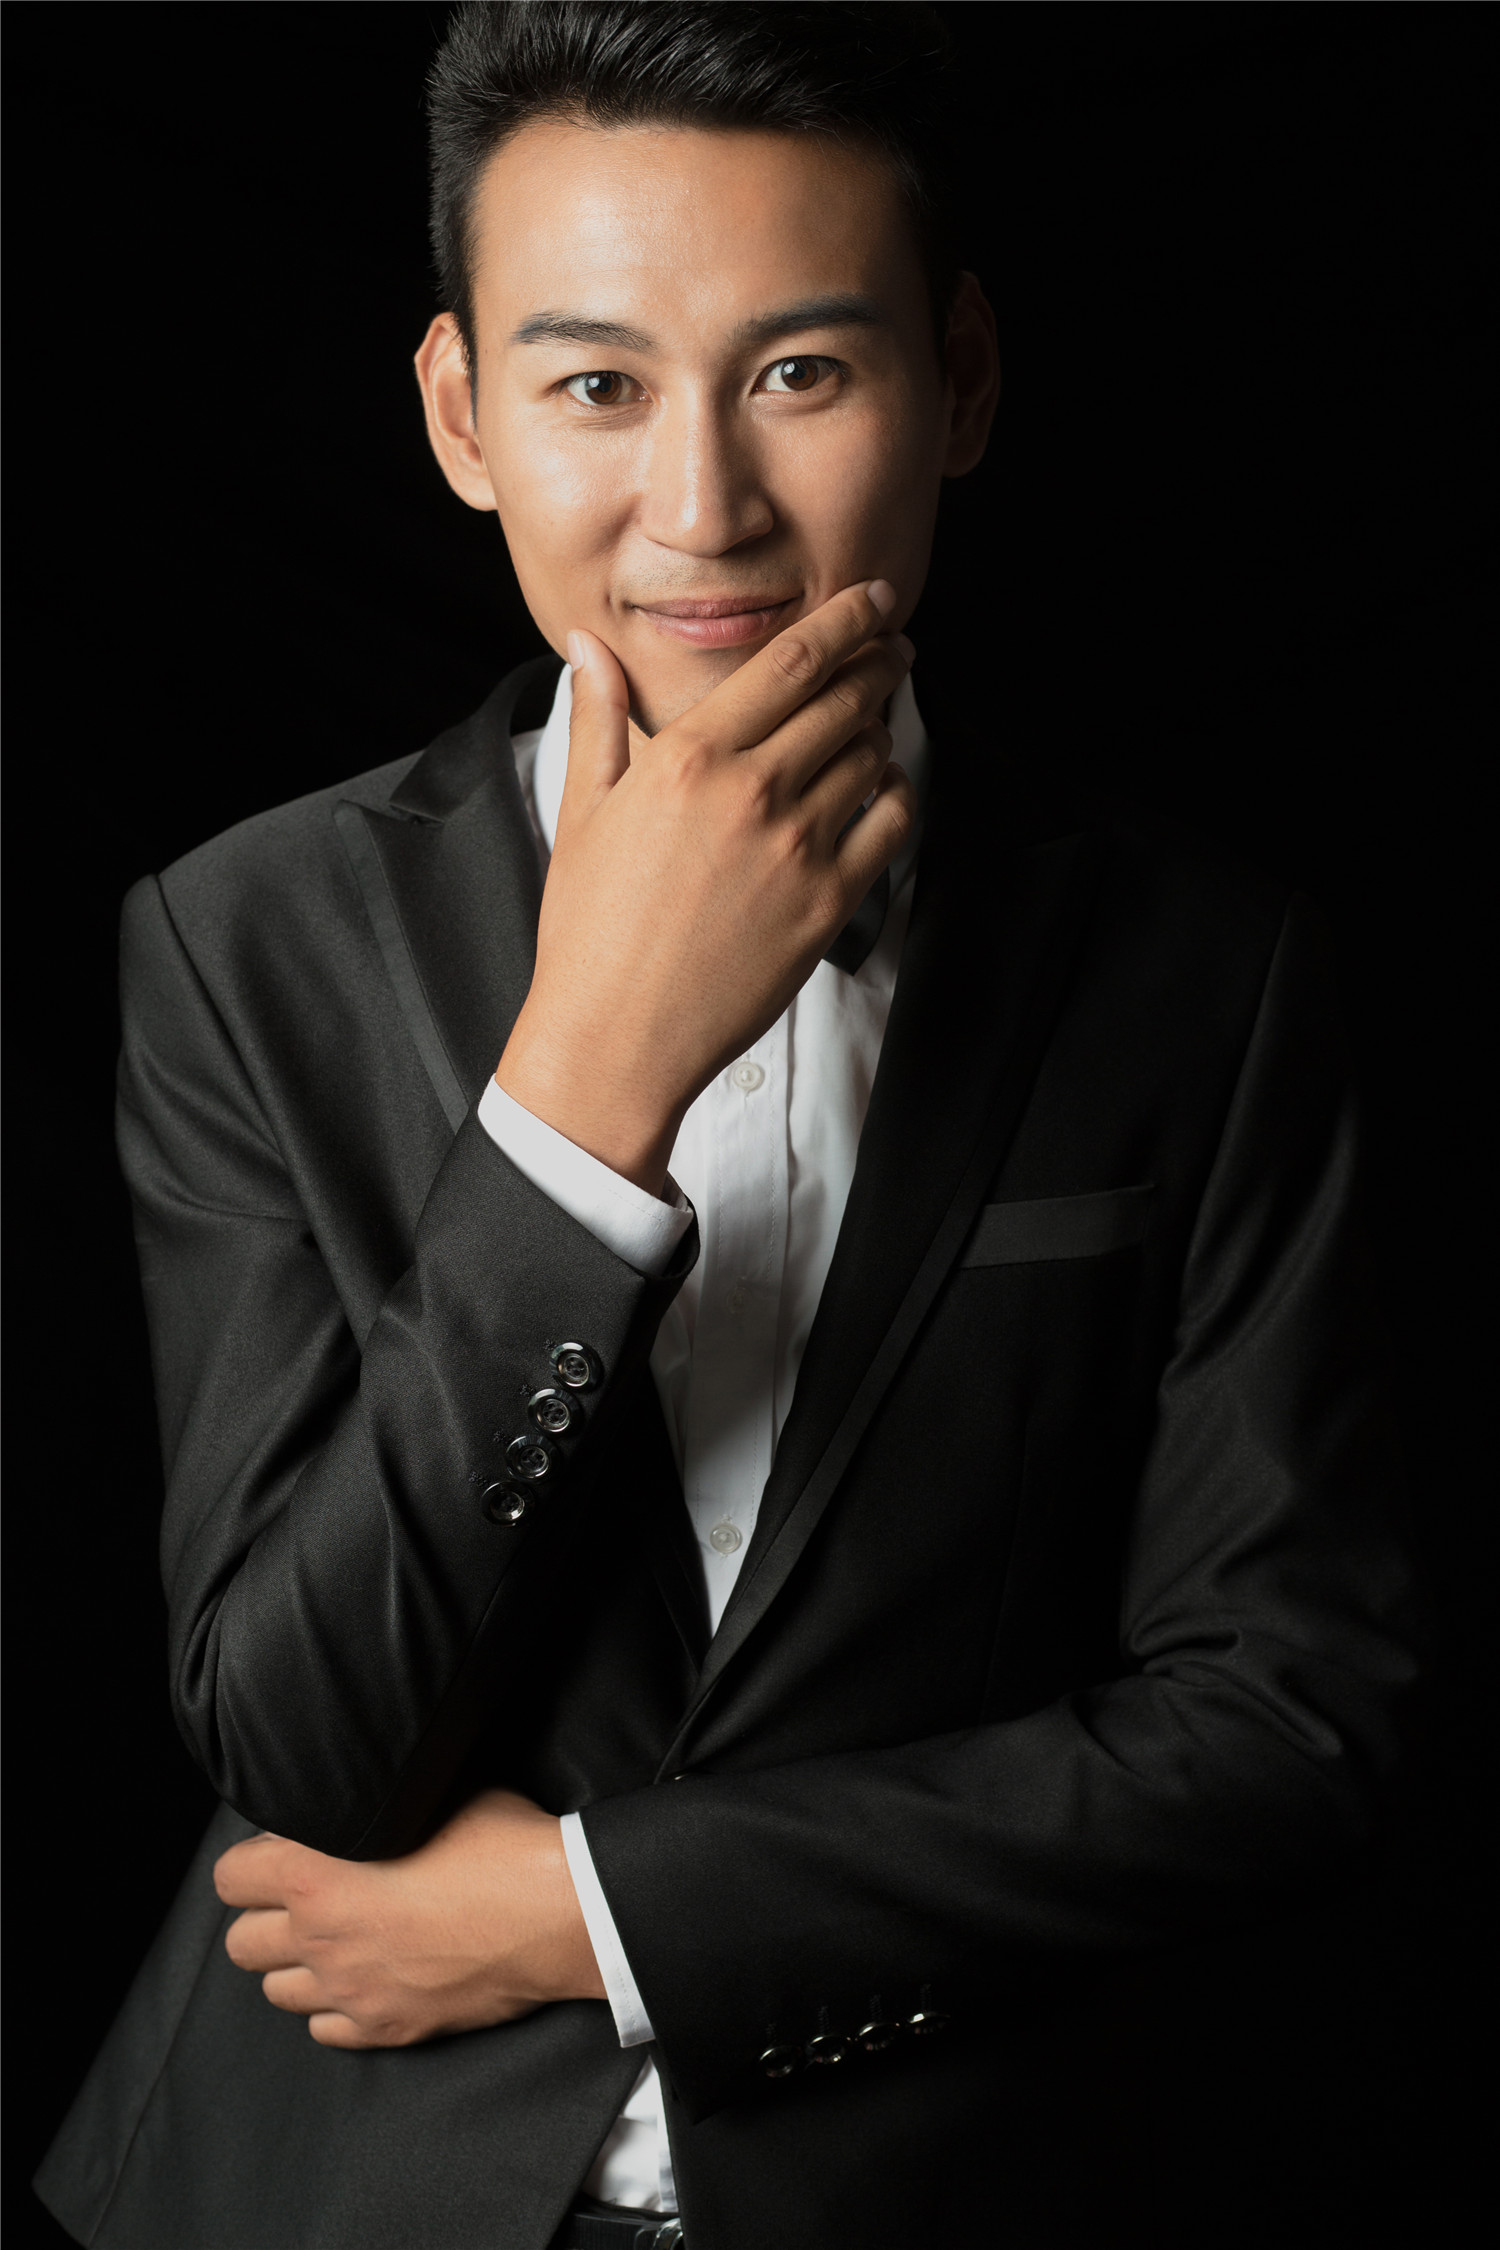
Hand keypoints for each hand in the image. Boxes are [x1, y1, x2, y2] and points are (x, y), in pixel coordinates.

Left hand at [214, 1788, 604, 2048]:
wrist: (556, 1910)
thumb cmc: (500, 1843)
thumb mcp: (429, 1794)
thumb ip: (374, 1803)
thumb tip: (362, 1792)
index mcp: (315, 1874)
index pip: (229, 1878)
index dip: (254, 1861)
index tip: (286, 1852)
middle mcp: (320, 1938)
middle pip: (241, 1943)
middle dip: (266, 1918)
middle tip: (308, 1898)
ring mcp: (350, 1990)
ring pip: (277, 1991)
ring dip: (297, 1964)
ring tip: (338, 1938)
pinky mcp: (386, 2027)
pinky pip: (324, 2028)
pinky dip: (335, 2005)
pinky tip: (368, 1975)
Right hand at [495, 580, 916, 1192]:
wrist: (616, 1036)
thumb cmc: (590, 930)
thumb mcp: (583, 811)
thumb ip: (598, 719)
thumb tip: (588, 648)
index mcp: (690, 757)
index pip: (791, 660)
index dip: (846, 619)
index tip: (875, 599)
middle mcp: (751, 792)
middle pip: (845, 698)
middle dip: (881, 662)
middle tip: (896, 648)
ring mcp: (797, 848)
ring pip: (871, 755)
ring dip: (883, 728)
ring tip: (877, 722)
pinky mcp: (829, 903)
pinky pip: (891, 823)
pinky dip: (896, 793)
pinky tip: (880, 789)